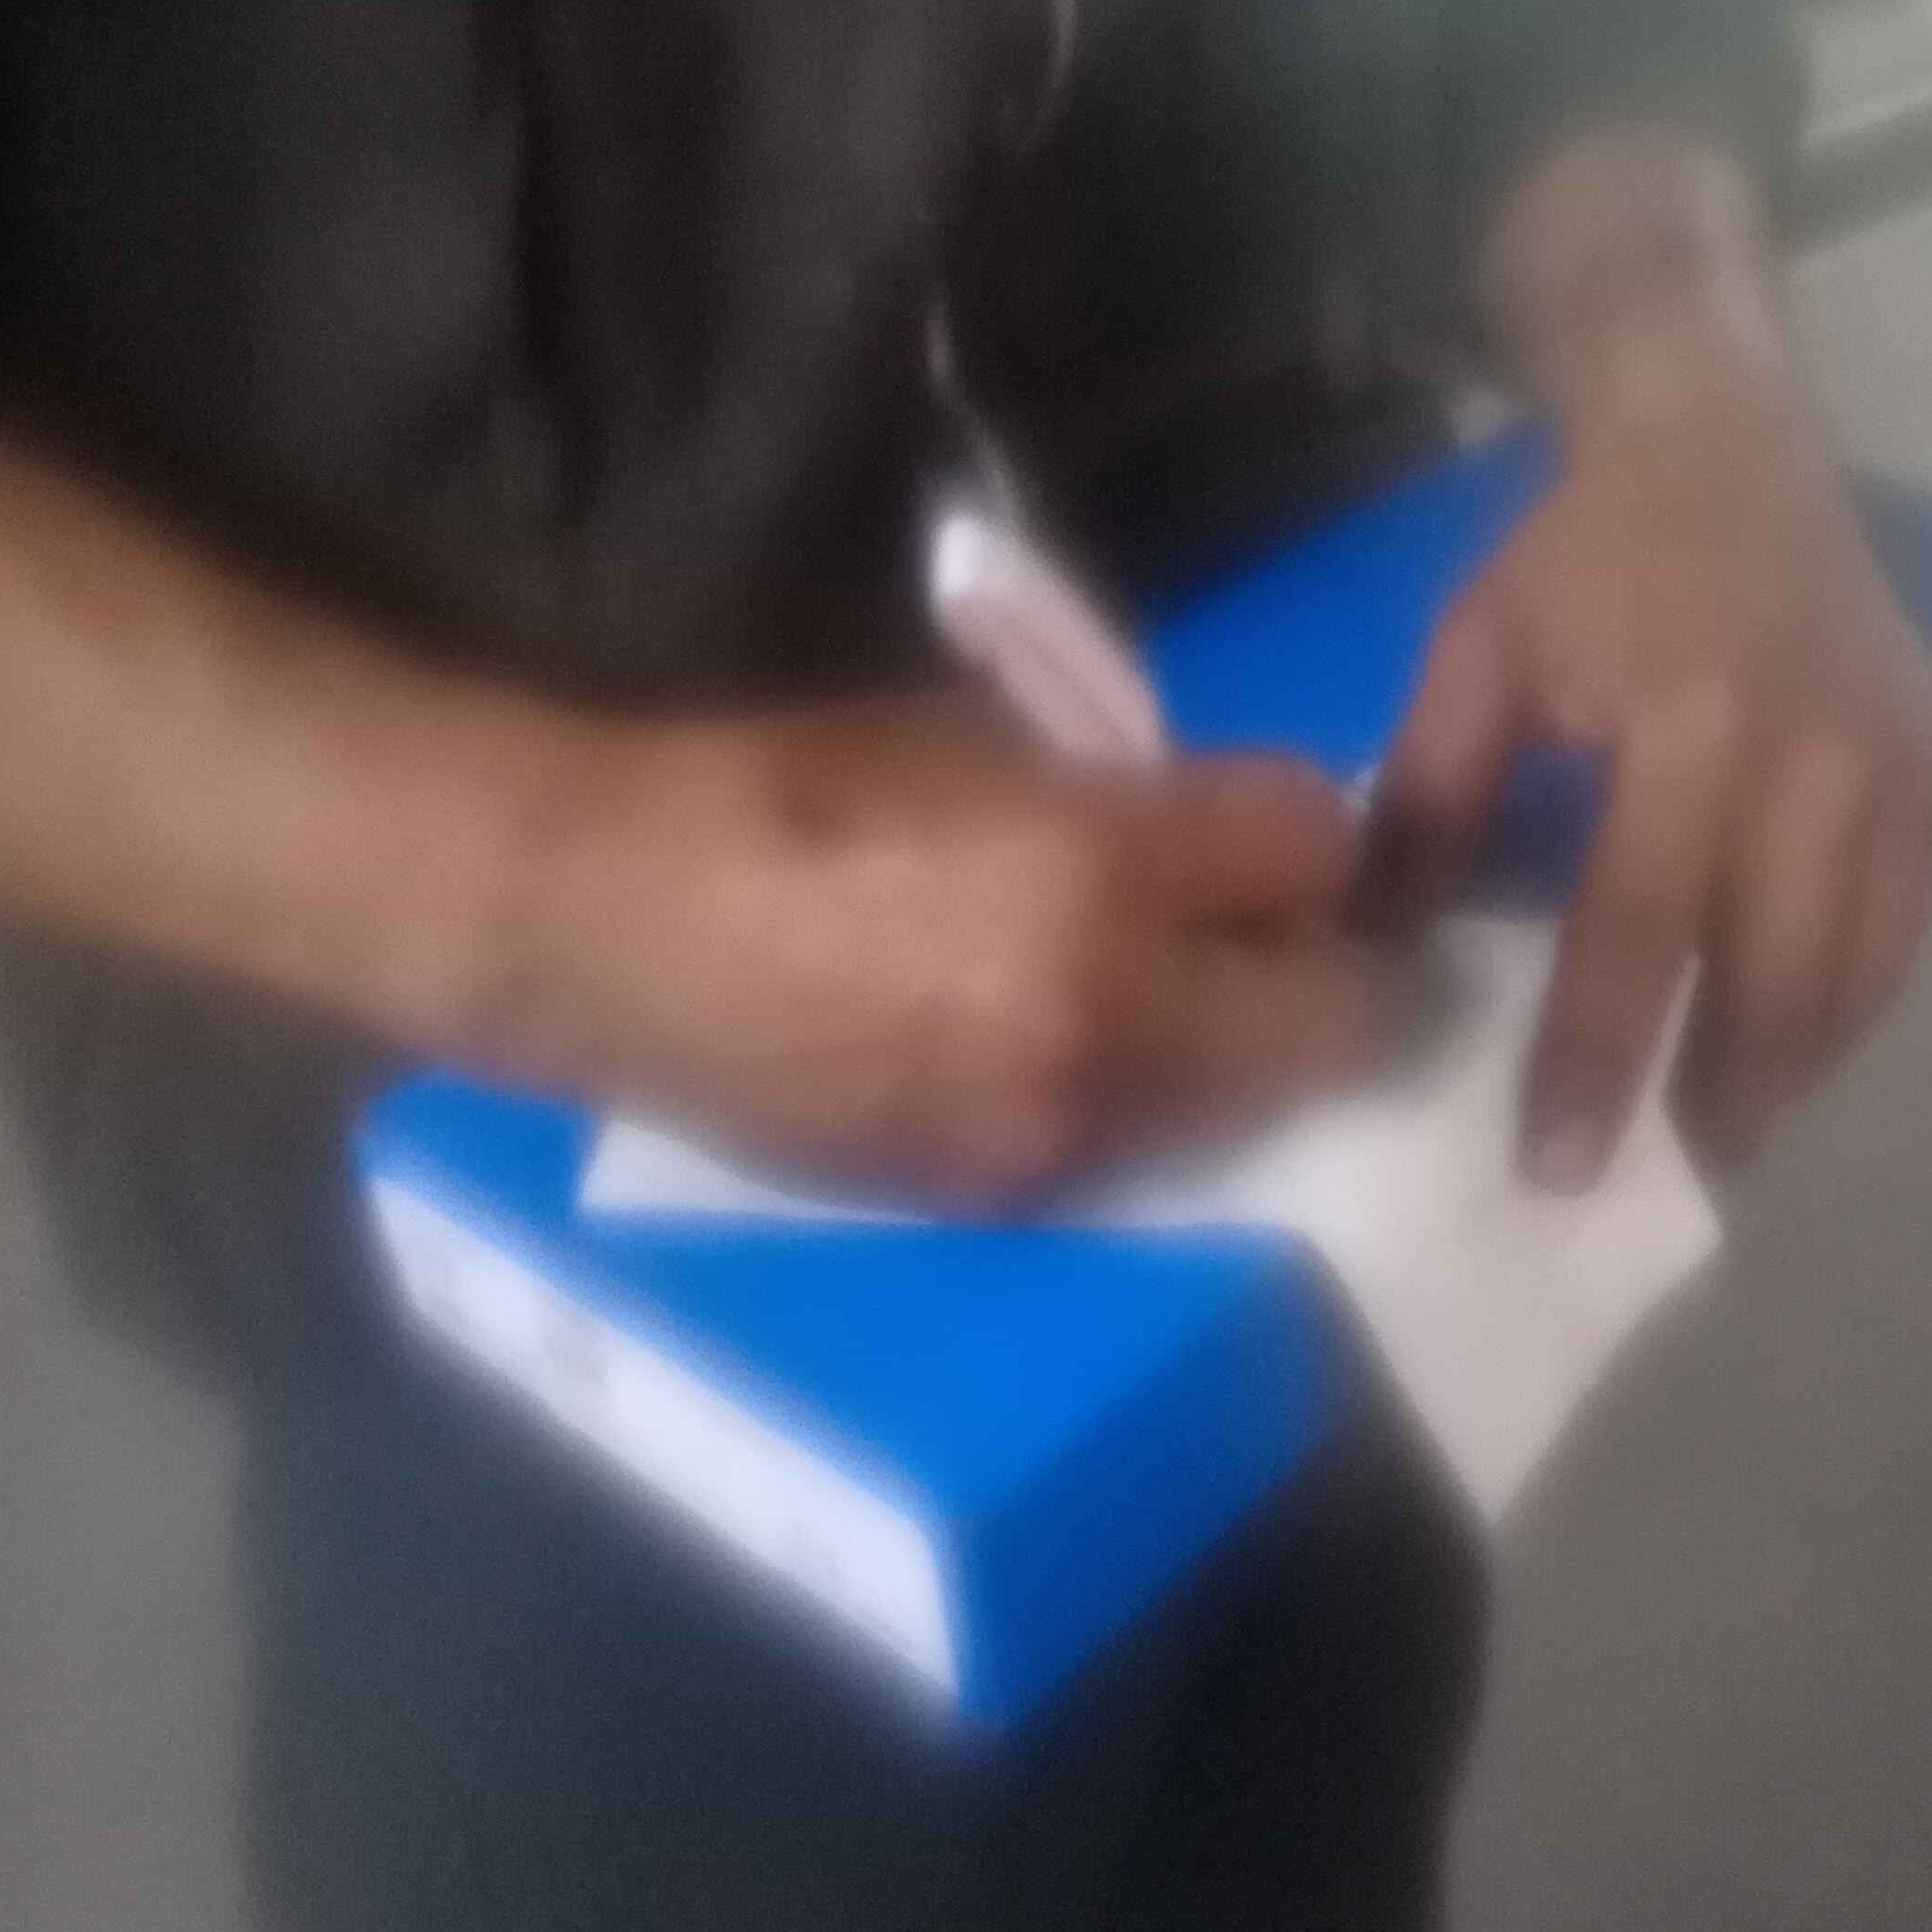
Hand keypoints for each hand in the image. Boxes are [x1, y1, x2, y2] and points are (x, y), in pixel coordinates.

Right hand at [486, 695, 1386, 1207]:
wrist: (601, 927)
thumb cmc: (775, 790)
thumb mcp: (970, 735)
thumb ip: (1113, 788)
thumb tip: (1199, 822)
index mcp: (1099, 870)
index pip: (1315, 849)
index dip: (1298, 831)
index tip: (1257, 826)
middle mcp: (1107, 1019)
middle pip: (1329, 1017)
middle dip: (1307, 963)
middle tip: (1243, 926)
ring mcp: (1055, 1128)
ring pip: (1240, 1102)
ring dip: (1224, 1044)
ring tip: (1151, 989)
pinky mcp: (994, 1195)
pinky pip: (1128, 1147)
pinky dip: (1124, 1098)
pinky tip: (1048, 1047)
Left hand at [1378, 140, 1931, 1184]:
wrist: (1727, 436)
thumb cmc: (1586, 555)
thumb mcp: (1478, 656)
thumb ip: (1429, 808)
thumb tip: (1375, 961)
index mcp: (1695, 727)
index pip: (1639, 938)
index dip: (1594, 1065)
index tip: (1556, 1168)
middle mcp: (1826, 761)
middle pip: (1778, 987)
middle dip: (1718, 1101)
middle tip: (1660, 1175)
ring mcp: (1911, 767)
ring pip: (1863, 976)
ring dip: (1793, 1063)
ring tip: (1723, 1123)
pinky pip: (1908, 921)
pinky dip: (1851, 988)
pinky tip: (1791, 1026)